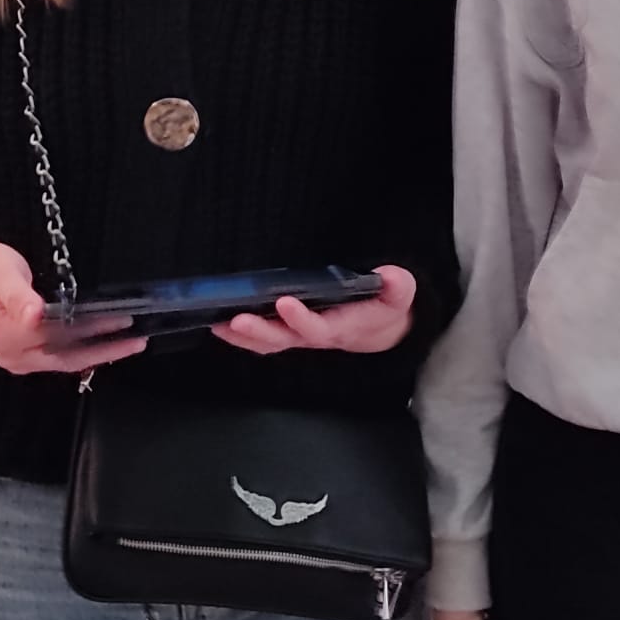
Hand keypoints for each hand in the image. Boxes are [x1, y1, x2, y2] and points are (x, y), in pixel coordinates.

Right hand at [0, 241, 143, 373]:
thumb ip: (17, 296)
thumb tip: (34, 315)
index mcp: (9, 337)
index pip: (62, 338)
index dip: (95, 331)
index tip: (123, 322)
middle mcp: (15, 355)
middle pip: (69, 356)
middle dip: (106, 349)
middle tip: (139, 339)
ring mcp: (18, 357)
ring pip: (66, 359)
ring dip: (98, 351)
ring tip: (130, 342)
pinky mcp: (22, 351)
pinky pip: (59, 355)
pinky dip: (83, 350)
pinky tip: (102, 343)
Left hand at [212, 265, 416, 355]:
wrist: (380, 327)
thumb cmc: (385, 307)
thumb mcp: (399, 294)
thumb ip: (398, 286)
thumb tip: (392, 277)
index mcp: (343, 327)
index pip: (319, 328)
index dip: (301, 319)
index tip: (285, 302)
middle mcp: (316, 336)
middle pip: (285, 340)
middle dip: (260, 332)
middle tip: (238, 319)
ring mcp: (300, 336)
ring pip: (269, 343)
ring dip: (243, 336)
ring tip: (219, 323)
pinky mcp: (289, 332)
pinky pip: (263, 339)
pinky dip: (241, 335)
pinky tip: (220, 324)